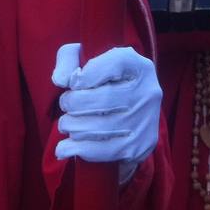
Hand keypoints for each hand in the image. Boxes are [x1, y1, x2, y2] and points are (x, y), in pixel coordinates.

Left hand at [52, 43, 160, 183]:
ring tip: (66, 123)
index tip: (73, 83)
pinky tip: (64, 148)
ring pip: (98, 128)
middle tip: (66, 105)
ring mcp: (146, 122)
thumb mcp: (88, 59)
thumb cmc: (102, 80)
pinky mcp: (139, 147)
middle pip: (102, 99)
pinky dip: (76, 150)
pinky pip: (102, 151)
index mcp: (138, 66)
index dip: (85, 75)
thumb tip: (60, 80)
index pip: (113, 64)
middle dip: (72, 103)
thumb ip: (69, 58)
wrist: (128, 112)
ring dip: (71, 127)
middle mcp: (149, 92)